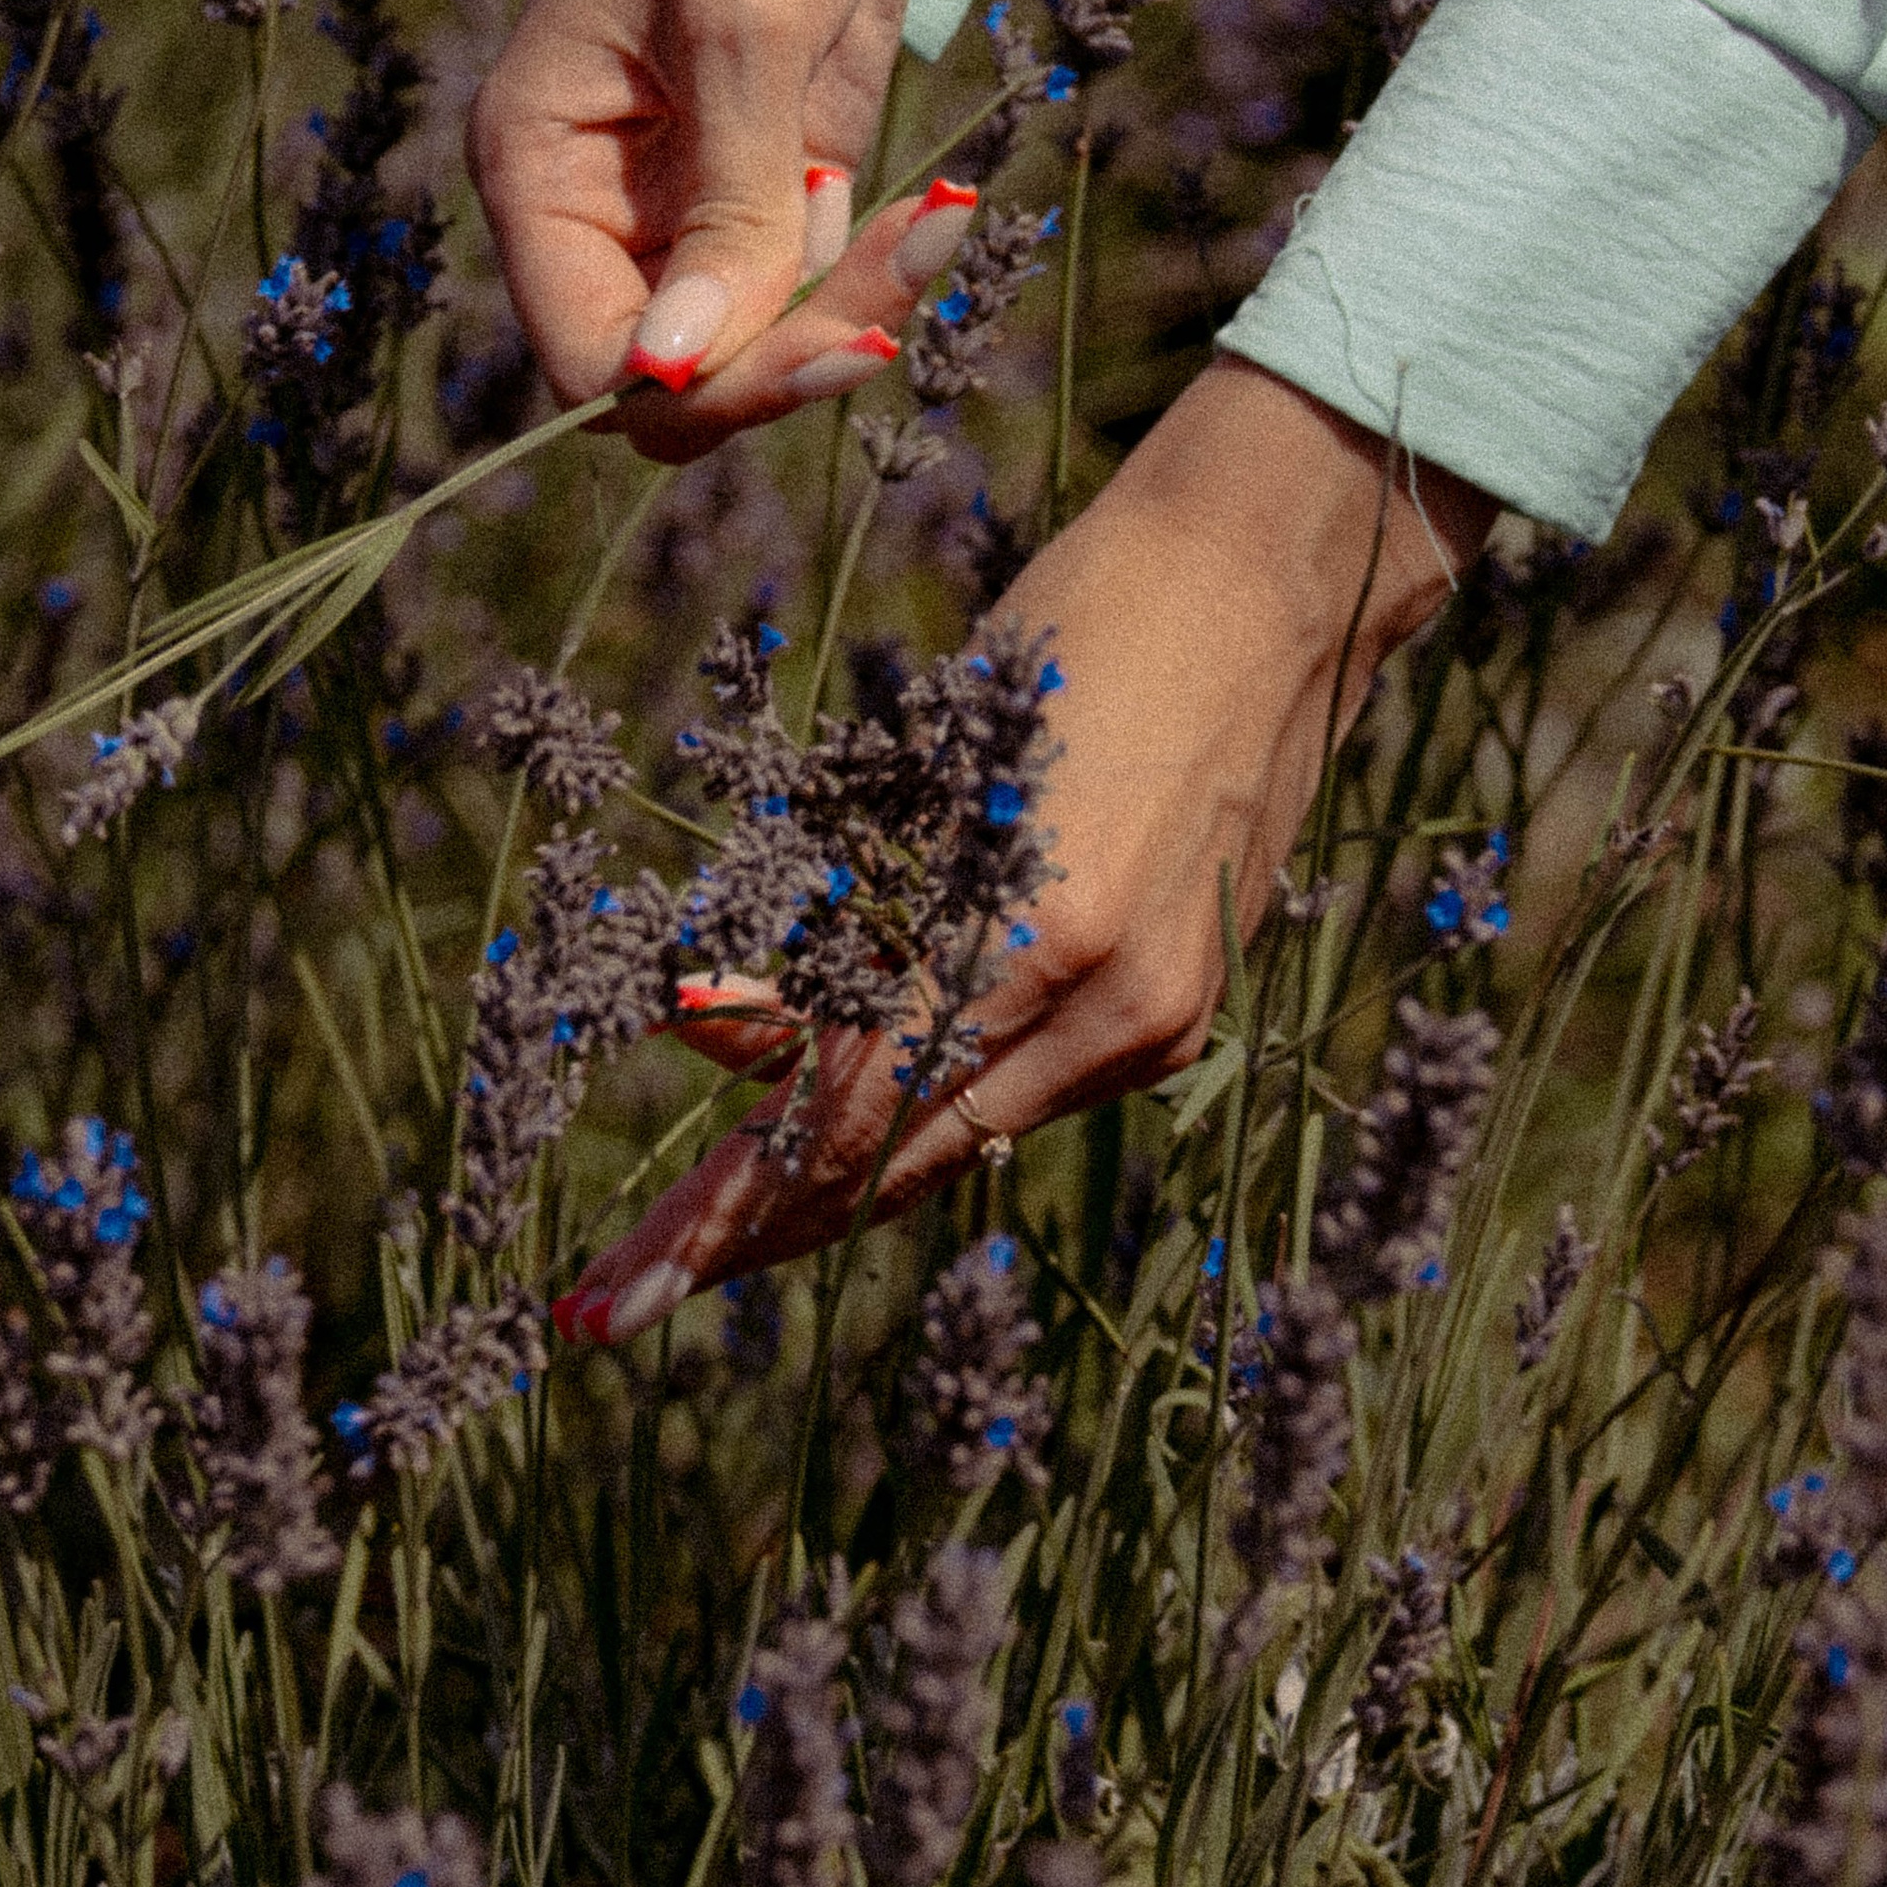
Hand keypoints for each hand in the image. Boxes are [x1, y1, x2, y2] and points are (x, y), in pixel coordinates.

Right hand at [466, 0, 968, 455]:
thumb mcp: (744, 29)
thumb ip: (722, 211)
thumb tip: (673, 375)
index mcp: (541, 162)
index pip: (595, 357)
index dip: (700, 385)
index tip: (820, 348)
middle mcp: (602, 192)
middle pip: (682, 365)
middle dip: (790, 352)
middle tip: (897, 297)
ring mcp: (693, 182)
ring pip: (761, 332)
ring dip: (853, 308)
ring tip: (933, 227)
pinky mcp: (780, 158)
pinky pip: (819, 272)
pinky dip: (880, 265)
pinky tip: (935, 210)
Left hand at [555, 360, 1494, 1343]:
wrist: (1281, 581)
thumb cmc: (1086, 627)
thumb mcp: (930, 762)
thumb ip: (834, 916)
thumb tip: (709, 1025)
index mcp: (1036, 938)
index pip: (844, 1113)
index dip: (720, 1204)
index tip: (608, 1277)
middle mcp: (1109, 1012)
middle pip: (890, 1167)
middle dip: (743, 1235)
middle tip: (605, 1305)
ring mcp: (1160, 1025)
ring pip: (952, 1140)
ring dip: (819, 1181)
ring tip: (691, 1235)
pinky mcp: (1180, 1011)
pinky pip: (1015, 1091)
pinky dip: (914, 1106)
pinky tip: (823, 1116)